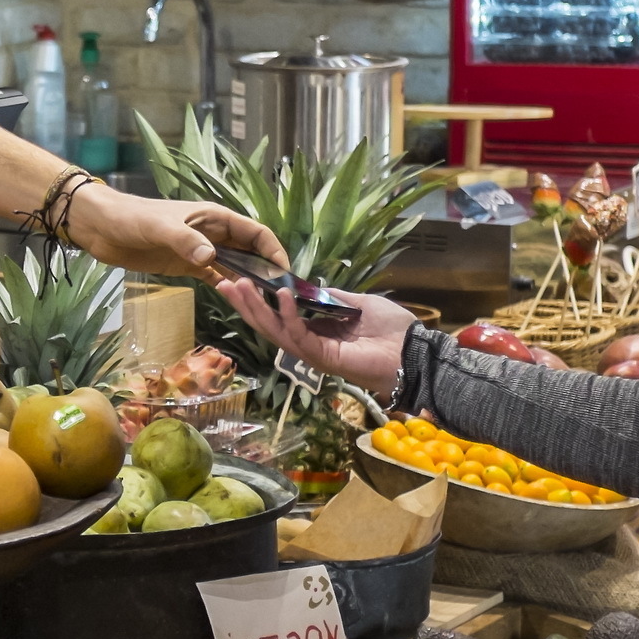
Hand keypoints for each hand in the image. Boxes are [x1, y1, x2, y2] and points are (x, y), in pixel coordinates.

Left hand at [64, 184, 284, 285]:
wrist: (101, 227)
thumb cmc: (132, 218)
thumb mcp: (160, 227)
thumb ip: (186, 240)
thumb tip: (211, 258)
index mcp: (215, 218)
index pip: (256, 233)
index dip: (273, 251)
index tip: (285, 274)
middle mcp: (213, 233)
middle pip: (250, 251)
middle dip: (266, 271)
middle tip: (280, 298)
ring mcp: (200, 250)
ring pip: (234, 266)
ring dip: (248, 282)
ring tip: (263, 304)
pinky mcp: (185, 265)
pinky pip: (214, 276)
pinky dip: (226, 287)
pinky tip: (236, 302)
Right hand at [226, 274, 413, 398]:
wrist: (414, 352)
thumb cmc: (393, 330)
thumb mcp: (359, 303)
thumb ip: (332, 298)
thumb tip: (309, 286)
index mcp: (318, 332)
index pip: (280, 317)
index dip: (260, 301)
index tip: (242, 280)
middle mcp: (310, 344)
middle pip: (269, 325)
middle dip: (246, 305)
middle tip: (224, 283)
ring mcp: (314, 353)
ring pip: (276, 332)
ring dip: (256, 309)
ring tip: (240, 286)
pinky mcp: (323, 358)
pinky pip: (299, 336)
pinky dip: (288, 316)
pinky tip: (280, 296)